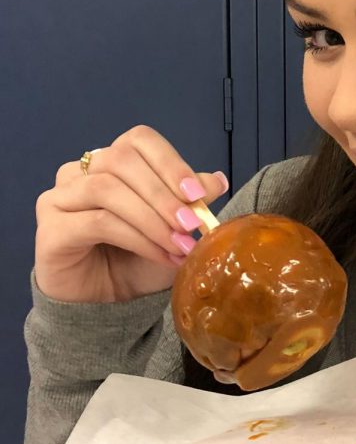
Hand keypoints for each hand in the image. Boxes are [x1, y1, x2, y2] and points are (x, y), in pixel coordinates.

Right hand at [34, 125, 228, 302]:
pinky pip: (97, 223)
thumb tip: (217, 179)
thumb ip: (191, 201)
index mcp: (112, 161)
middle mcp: (80, 172)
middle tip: (193, 225)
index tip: (199, 194)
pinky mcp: (50, 228)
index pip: (139, 140)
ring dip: (152, 218)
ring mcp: (59, 197)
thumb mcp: (175, 228)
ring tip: (180, 245)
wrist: (105, 303)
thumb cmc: (138, 259)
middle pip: (121, 160)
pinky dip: (137, 238)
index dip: (170, 162)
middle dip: (164, 194)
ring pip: (107, 189)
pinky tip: (160, 255)